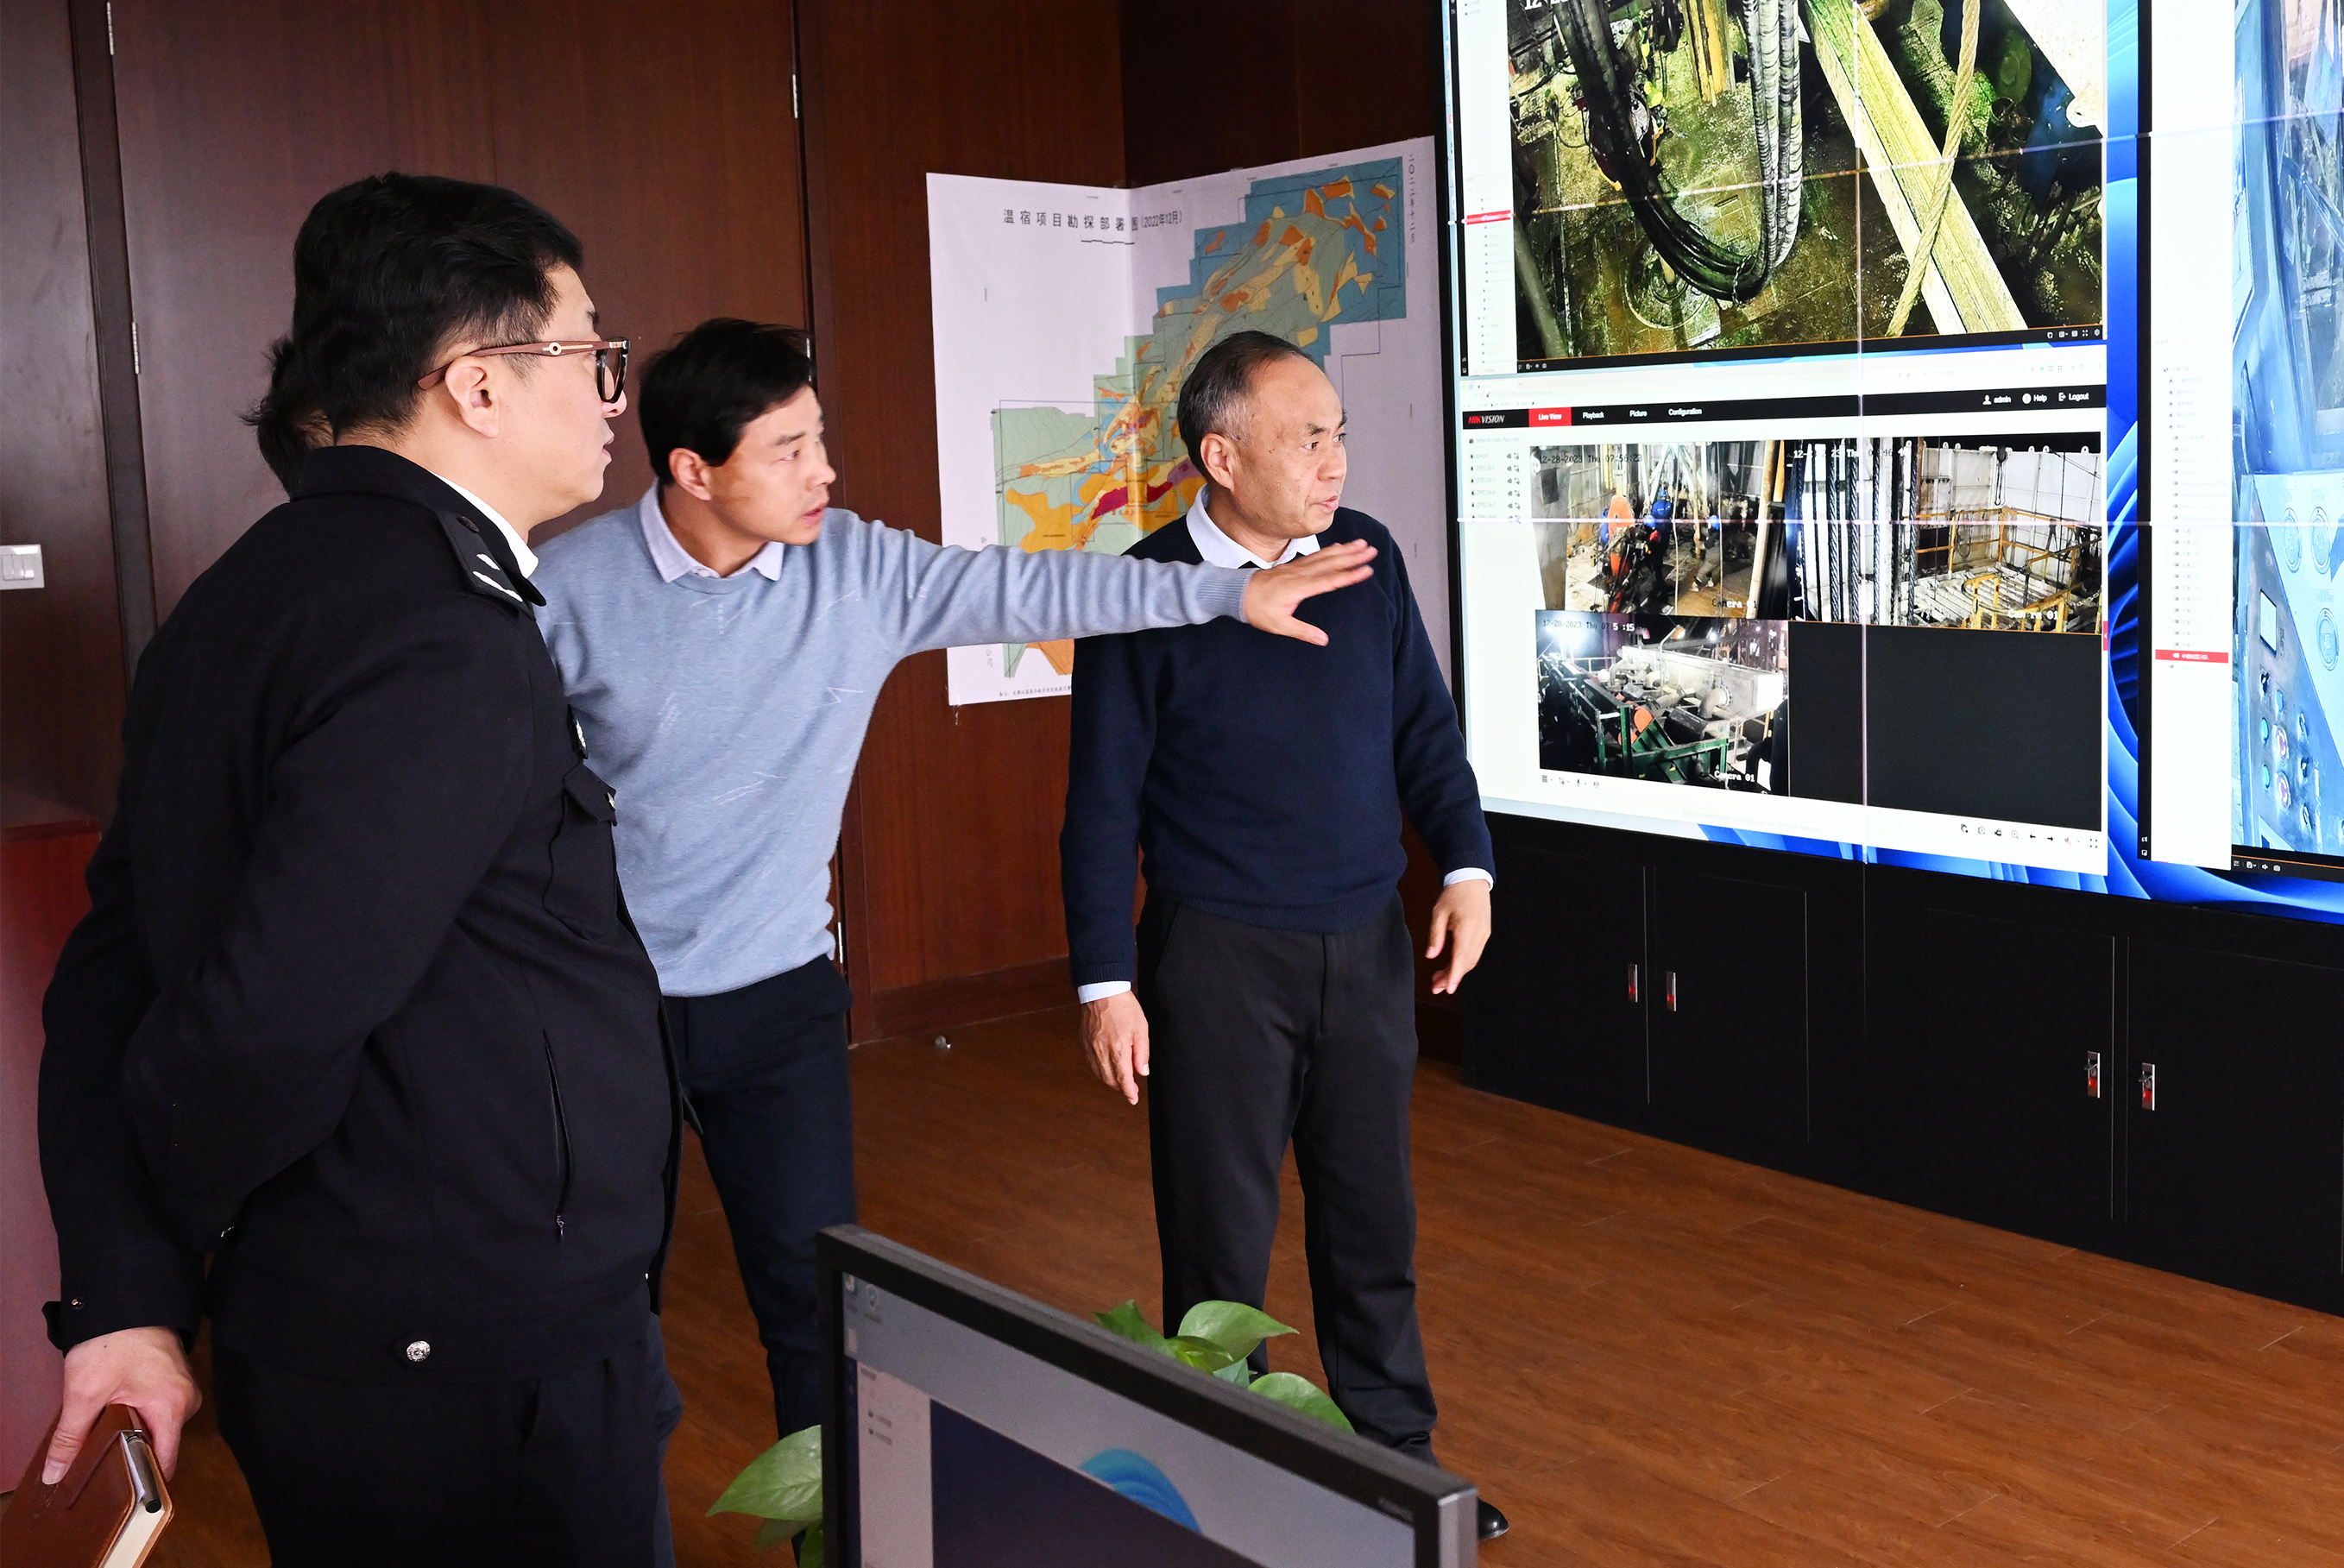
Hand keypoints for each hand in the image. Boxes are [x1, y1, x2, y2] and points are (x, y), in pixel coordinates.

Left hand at [45, 1326, 199, 1484]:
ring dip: (132, 1434)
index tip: (115, 1495)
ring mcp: (183, 1388)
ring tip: (102, 1438)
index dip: (140, 1481)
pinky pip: (158, 1409)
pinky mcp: (175, 1378)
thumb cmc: (113, 1342)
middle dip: (129, 1455)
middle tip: (97, 1463)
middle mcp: (186, 1401)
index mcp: (172, 1408)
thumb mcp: (83, 1393)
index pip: (164, 1461)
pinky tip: (114, 1414)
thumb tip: (55, 1475)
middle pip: (160, 1444)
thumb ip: (71, 1437)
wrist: (127, 1298)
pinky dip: (137, 1416)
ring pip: (157, 1426)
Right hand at [1080, 991, 1150, 1104]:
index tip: (1133, 1099)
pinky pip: (1091, 1064)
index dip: (1129, 1092)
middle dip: (1120, 1088)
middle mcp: (1101, 1051)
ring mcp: (1090, 1047)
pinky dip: (1099, 1071)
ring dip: (1110, 1081)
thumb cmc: (1124, 1007)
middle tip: (1130, 1090)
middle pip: (1110, 1080)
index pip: (1124, 1078)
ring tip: (1120, 1081)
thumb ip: (1142, 1053)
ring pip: (1099, 1074)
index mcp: (1118, 1048)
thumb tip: (1142, 1072)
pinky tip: (1107, 1069)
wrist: (1102, 990)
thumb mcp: (1141, 1028)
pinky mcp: (1084, 1042)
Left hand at [1240, 541, 1376, 645]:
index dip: (1349, 575)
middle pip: (1330, 563)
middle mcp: (1299, 574)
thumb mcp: (1278, 625)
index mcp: (1298, 587)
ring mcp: (1296, 568)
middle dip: (1352, 556)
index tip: (1366, 570)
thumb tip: (1323, 640)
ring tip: (1361, 543)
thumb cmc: (1256, 610)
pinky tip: (1339, 547)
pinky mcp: (1292, 566)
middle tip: (1371, 550)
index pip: (1329, 580)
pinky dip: (1329, 550)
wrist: (1234, 593)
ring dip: (1344, 550)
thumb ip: (1302, 631)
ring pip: (1324, 556)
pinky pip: (1315, 556)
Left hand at [1425, 879, 1491, 994]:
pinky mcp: (1484, 934)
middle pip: (1467, 963)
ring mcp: (1484, 934)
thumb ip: (1435, 936)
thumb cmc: (1454, 894)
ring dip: (1457, 972)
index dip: (1454, 975)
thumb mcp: (1438, 913)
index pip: (1461, 958)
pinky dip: (1463, 962)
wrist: (1472, 880)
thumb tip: (1431, 956)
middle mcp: (1479, 934)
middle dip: (1452, 977)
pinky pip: (1474, 953)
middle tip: (1436, 987)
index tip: (1447, 988)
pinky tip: (1451, 966)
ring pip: (1471, 960)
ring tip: (1439, 979)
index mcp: (1467, 928)